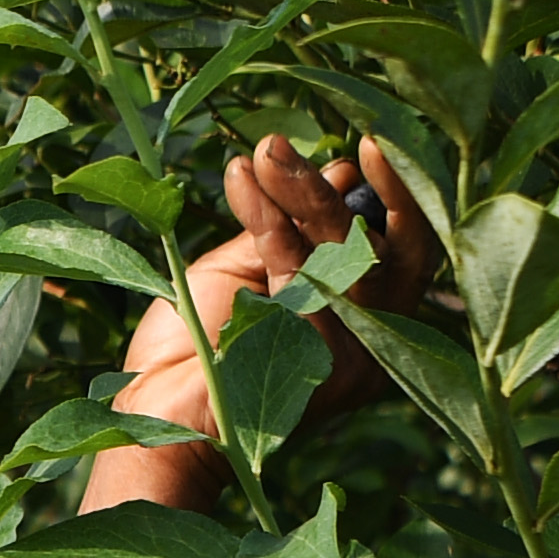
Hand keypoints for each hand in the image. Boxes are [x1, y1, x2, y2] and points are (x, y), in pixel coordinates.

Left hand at [116, 133, 437, 445]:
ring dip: (306, 191)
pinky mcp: (322, 360)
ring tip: (265, 151)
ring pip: (349, 254)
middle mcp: (373, 341)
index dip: (401, 195)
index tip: (369, 143)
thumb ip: (297, 225)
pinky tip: (241, 177)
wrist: (154, 415)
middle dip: (378, 189)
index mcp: (363, 318)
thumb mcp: (250, 267)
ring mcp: (354, 354)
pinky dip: (268, 217)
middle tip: (345, 141)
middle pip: (395, 250)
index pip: (404, 248)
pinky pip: (300, 270)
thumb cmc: (193, 346)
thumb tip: (344, 170)